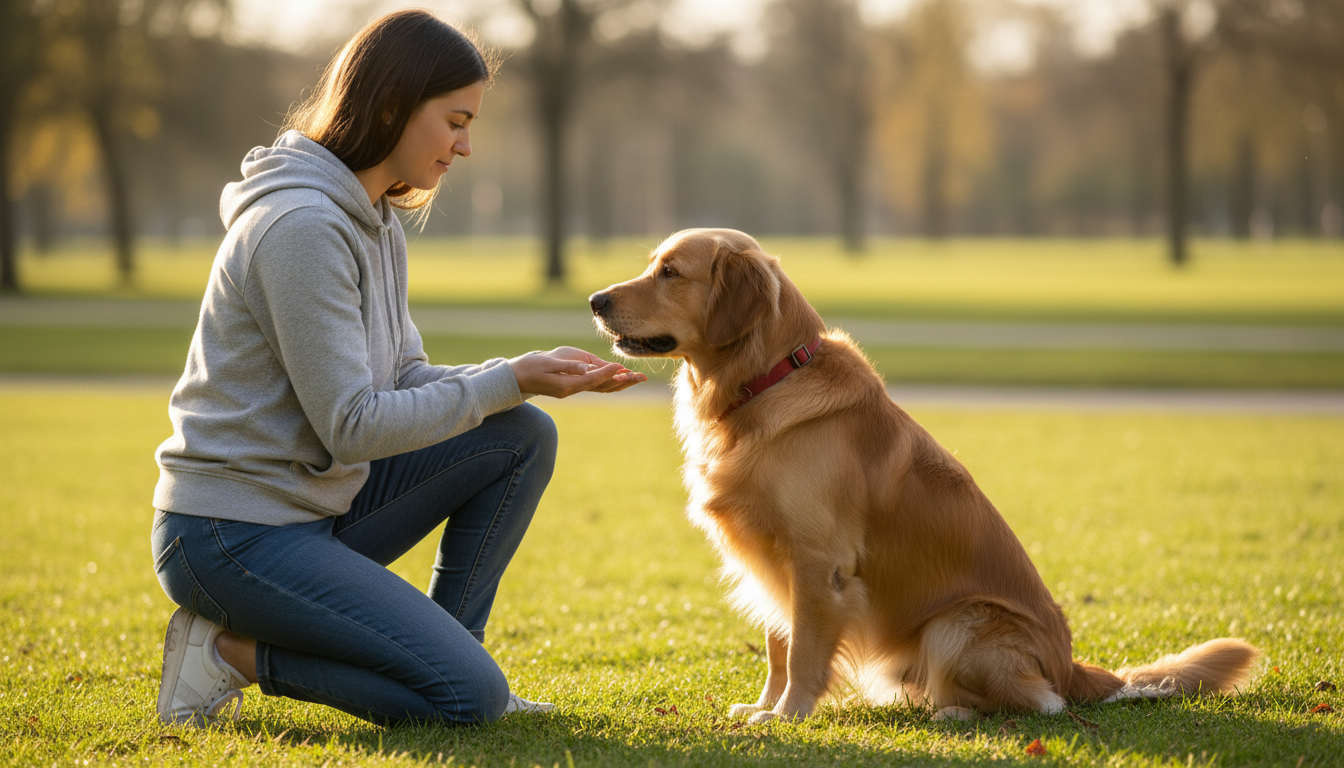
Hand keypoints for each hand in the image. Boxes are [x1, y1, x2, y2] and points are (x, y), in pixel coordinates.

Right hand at [508, 346, 646, 397]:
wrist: (518, 378)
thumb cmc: (531, 367)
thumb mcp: (548, 363)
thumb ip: (568, 366)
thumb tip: (587, 368)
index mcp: (567, 384)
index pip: (592, 379)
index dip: (608, 373)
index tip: (621, 367)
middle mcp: (574, 389)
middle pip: (603, 387)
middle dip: (623, 381)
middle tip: (641, 377)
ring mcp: (574, 389)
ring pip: (602, 388)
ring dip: (621, 383)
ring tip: (638, 378)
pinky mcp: (574, 386)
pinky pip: (597, 386)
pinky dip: (610, 382)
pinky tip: (621, 378)